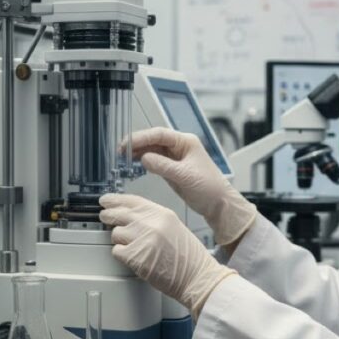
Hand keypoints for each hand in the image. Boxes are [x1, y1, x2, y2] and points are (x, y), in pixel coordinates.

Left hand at [99, 194, 236, 317]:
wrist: (196, 276)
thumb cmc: (188, 256)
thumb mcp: (173, 227)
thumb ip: (152, 219)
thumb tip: (130, 216)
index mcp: (161, 213)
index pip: (131, 200)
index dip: (115, 200)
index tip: (106, 201)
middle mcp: (150, 223)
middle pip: (117, 214)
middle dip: (108, 216)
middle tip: (105, 218)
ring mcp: (141, 239)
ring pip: (115, 234)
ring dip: (120, 240)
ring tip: (134, 247)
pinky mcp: (134, 256)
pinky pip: (116, 251)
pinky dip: (122, 255)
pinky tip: (134, 258)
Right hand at [130, 128, 256, 245]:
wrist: (218, 203)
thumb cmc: (209, 187)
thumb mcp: (184, 176)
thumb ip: (163, 166)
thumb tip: (143, 158)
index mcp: (185, 142)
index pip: (159, 134)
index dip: (141, 138)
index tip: (127, 144)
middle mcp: (179, 146)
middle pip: (153, 140)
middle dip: (136, 144)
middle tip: (120, 151)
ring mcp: (175, 157)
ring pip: (152, 150)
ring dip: (138, 153)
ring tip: (123, 158)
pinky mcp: (171, 168)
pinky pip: (154, 161)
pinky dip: (143, 162)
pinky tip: (133, 164)